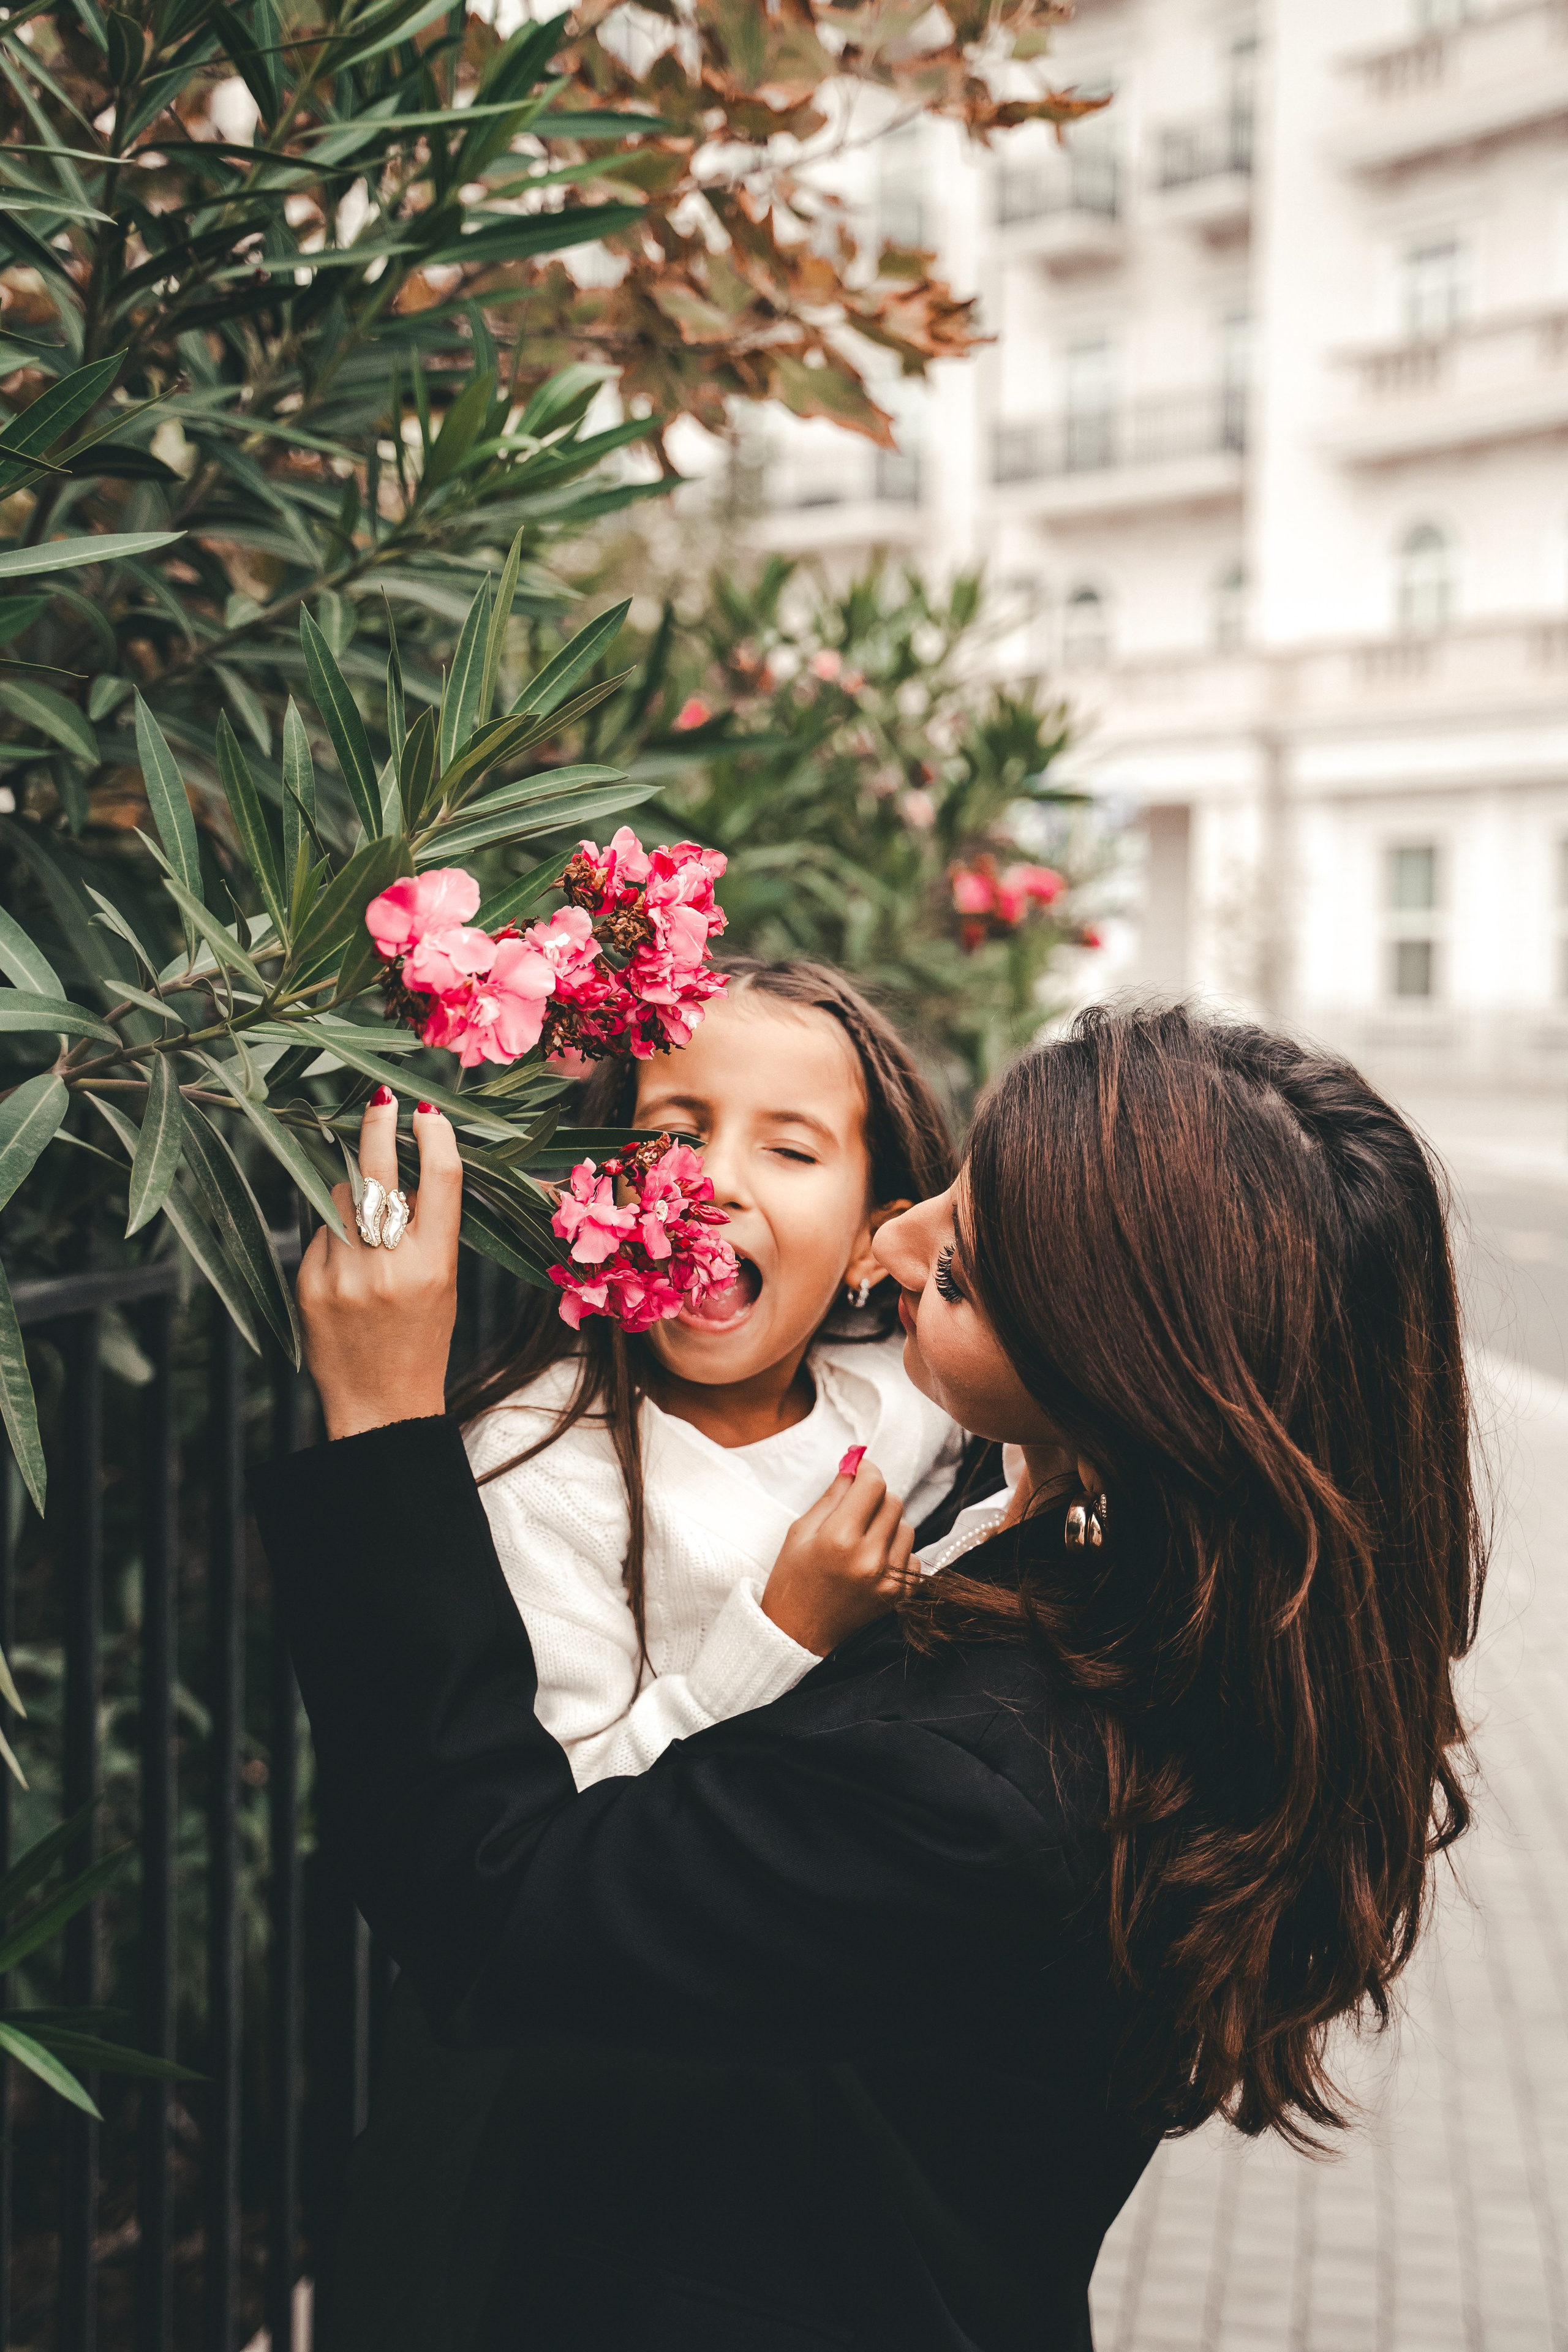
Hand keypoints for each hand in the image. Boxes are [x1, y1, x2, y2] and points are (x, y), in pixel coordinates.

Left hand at [296, 1094, 461, 1441]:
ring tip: (367, 1233)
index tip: (426, 1111)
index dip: (435, 1135)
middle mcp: (390, 1265)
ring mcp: (345, 1274)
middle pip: (379, 1171)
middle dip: (379, 1126)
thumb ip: (429, 1229)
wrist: (380, 1404)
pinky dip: (332, 1235)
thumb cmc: (421, 1338)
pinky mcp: (310, 1283)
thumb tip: (406, 1165)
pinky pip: (320, 1231)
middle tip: (381, 1098)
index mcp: (435, 1264)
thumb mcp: (443, 1283)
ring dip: (353, 1192)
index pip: (441, 1179)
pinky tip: (345, 1268)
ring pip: (342, 1195)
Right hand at [761, 1456, 915, 1655]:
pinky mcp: (900, 1596)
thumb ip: (832, 1496)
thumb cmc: (791, 1581)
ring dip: (888, 1524)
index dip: (868, 1470)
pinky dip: (897, 1552)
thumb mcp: (800, 1532)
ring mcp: (889, 1580)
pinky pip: (913, 1557)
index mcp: (839, 1539)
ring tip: (862, 1538)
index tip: (860, 1469)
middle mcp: (869, 1558)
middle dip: (876, 1496)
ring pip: (907, 1527)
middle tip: (857, 1505)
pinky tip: (873, 1560)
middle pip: (893, 1502)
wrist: (796, 1635)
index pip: (873, 1485)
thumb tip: (854, 1465)